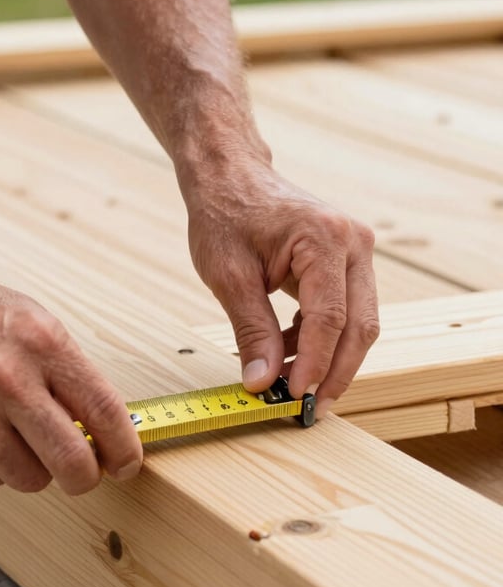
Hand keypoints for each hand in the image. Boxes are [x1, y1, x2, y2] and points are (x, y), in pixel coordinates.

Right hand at [0, 261, 142, 492]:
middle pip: (72, 462)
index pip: (104, 411)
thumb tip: (106, 431)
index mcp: (43, 343)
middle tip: (83, 473)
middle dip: (86, 477)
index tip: (128, 464)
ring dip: (35, 469)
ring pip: (30, 479)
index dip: (125, 448)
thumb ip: (71, 373)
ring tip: (18, 437)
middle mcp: (7, 378)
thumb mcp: (34, 323)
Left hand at [182, 156, 378, 417]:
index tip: (295, 398)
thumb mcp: (229, 277)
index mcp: (325, 238)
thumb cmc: (226, 215)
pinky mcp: (347, 262)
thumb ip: (251, 331)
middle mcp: (354, 242)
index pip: (330, 318)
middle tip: (307, 408)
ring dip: (327, 359)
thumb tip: (261, 383)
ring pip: (358, 323)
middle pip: (359, 326)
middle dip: (333, 372)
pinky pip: (345, 311)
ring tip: (288, 384)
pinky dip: (319, 339)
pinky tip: (286, 353)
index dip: (314, 364)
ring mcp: (356, 251)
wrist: (231, 178)